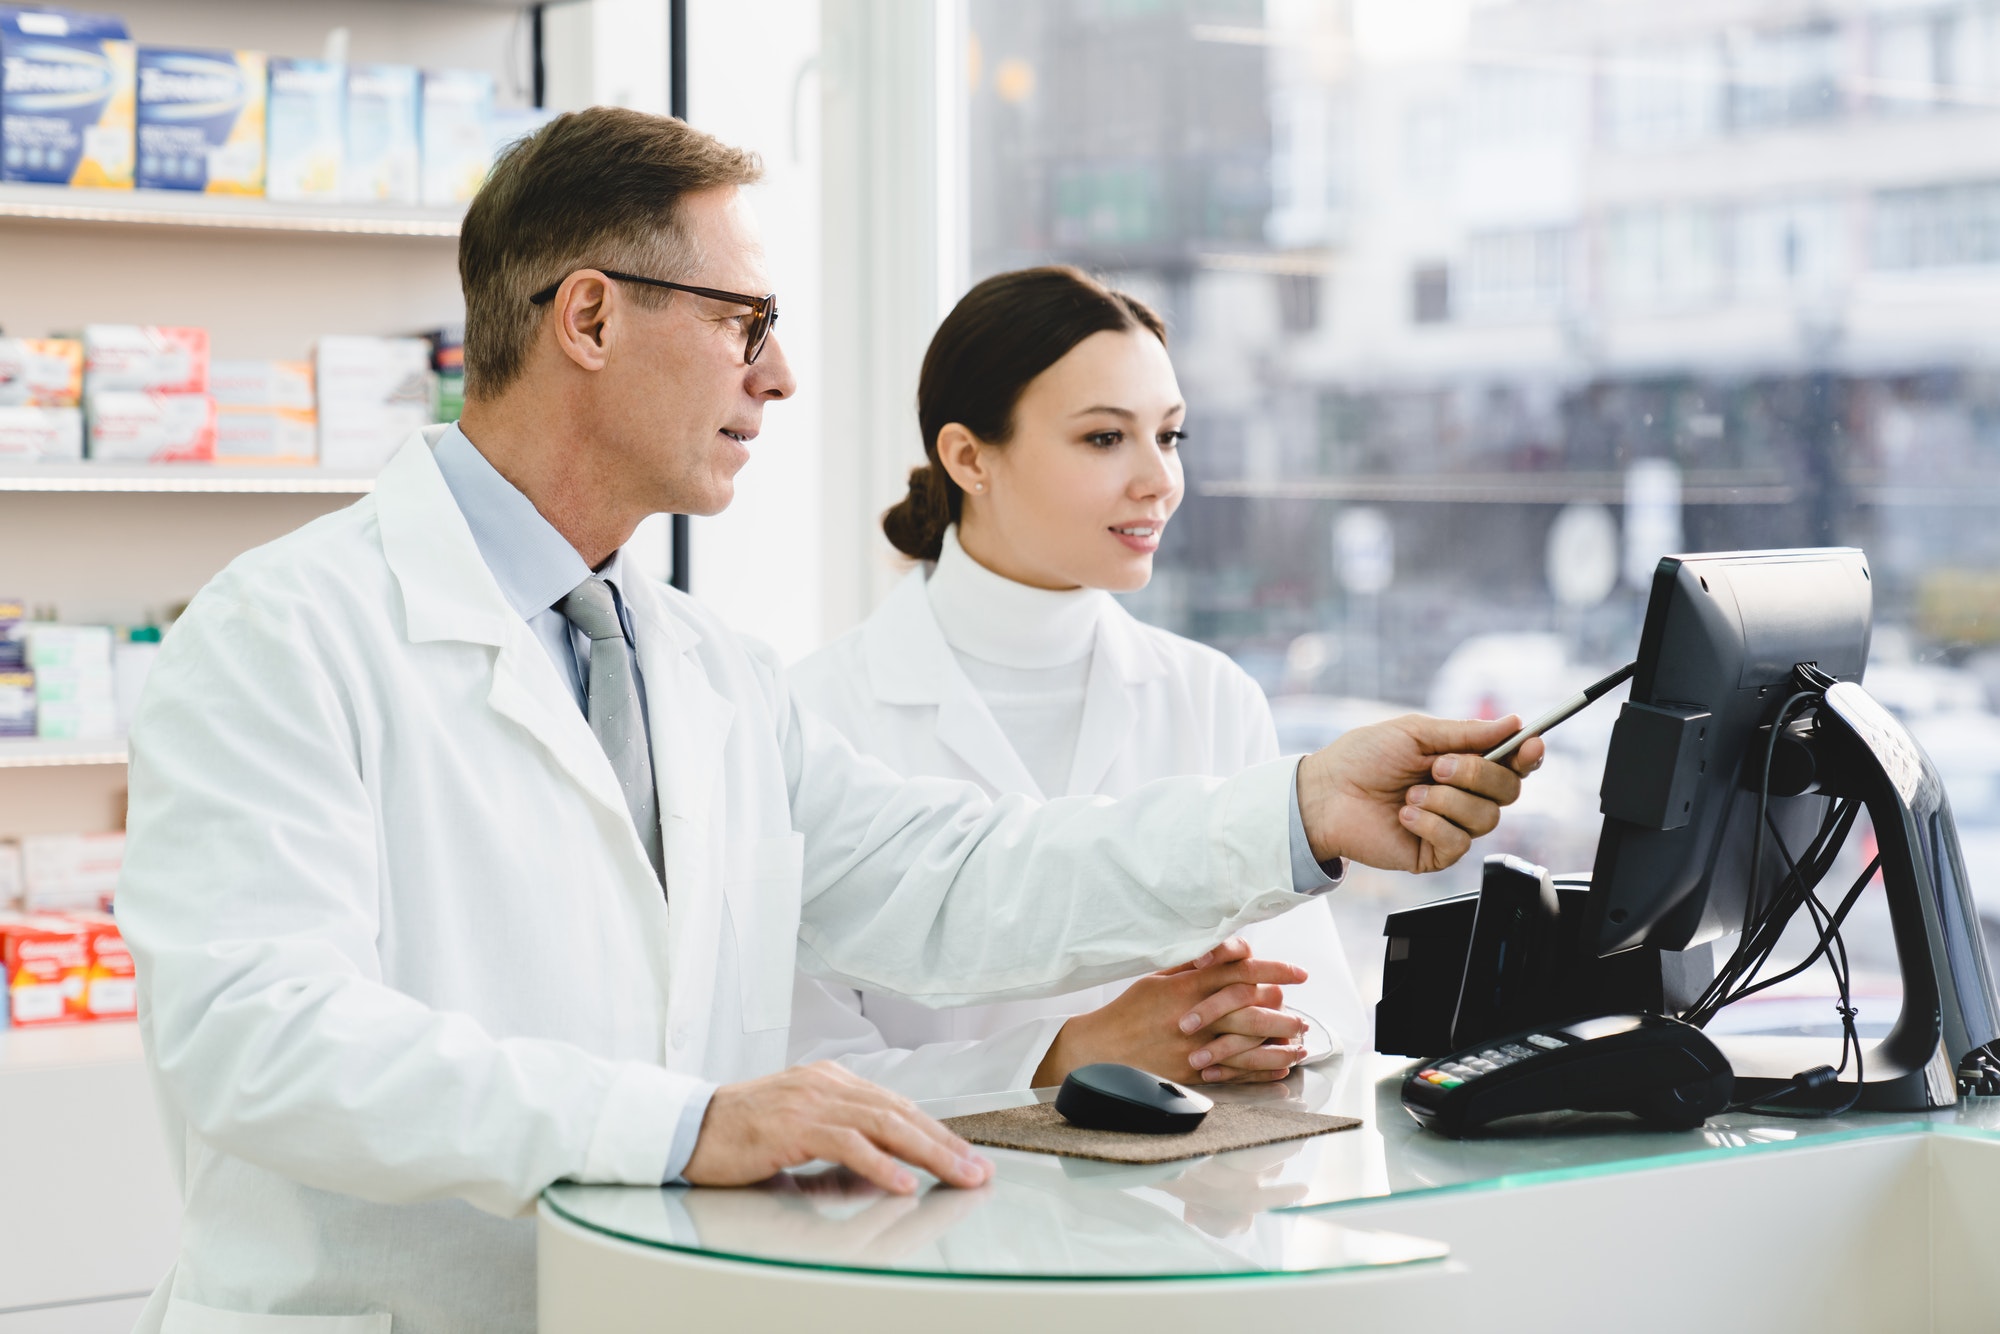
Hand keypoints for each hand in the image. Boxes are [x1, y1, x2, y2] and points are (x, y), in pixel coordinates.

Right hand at [684, 1062, 991, 1194]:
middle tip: (977, 1168)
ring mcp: (811, 1100)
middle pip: (900, 1112)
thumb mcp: (801, 1122)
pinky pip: (847, 1143)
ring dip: (927, 1152)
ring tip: (956, 1174)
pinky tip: (902, 1181)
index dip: (935, 1130)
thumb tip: (887, 1154)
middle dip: (945, 1142)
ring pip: (884, 1124)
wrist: (690, 1126)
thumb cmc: (742, 1130)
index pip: (897, 1104)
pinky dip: (879, 1163)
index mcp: (831, 1079)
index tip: (965, 1154)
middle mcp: (827, 1083)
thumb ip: (841, 1130)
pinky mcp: (793, 1124)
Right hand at [1031, 937, 1310, 1086]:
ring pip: (1247, 1045)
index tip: (1297, 973)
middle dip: (1282, 1012)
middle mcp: (1194, 1015)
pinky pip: (1233, 1072)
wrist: (1101, 1049)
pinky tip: (1278, 1069)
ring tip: (1300, 1044)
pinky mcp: (1190, 1072)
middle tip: (1302, 1015)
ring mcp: (1193, 1046)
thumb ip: (1191, 965)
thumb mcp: (1157, 978)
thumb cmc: (1129, 1011)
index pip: (1238, 971)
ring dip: (1278, 1045)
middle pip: (1249, 1009)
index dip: (1272, 969)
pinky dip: (1259, 1071)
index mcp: (1186, 987)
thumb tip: (1223, 952)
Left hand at [1297, 714, 1544, 873]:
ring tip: (1410, 793)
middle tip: (1437, 767)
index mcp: (1464, 762)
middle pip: (1508, 791)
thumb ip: (1466, 733)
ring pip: (1486, 818)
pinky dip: (1431, 824)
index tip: (1530, 745)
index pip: (1513, 763)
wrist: (1325, 793)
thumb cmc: (1364, 757)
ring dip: (1447, 801)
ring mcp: (1451, 825)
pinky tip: (1405, 815)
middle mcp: (1464, 795)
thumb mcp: (1415, 733)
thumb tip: (1513, 723)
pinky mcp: (1435, 853)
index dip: (1528, 755)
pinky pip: (1458, 843)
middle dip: (1477, 776)